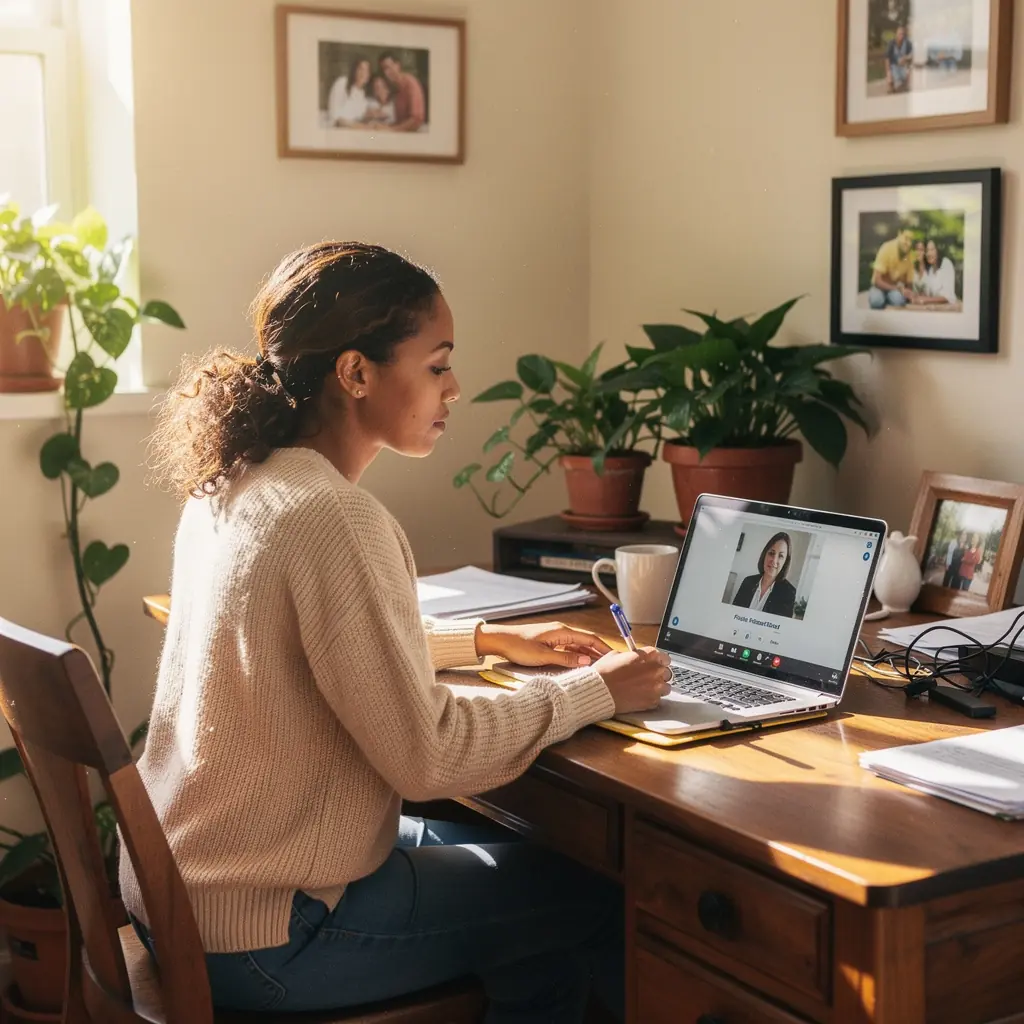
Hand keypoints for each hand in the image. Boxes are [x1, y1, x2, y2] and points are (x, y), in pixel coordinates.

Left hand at [475, 621, 612, 668]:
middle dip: (598, 652)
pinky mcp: (549, 641)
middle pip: (586, 641)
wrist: (501, 640)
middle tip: (610, 665)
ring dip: (588, 655)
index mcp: (562, 631)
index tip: (615, 657)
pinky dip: (577, 655)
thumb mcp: (543, 656)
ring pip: (577, 645)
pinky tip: (580, 664)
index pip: (590, 638)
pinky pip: (568, 648)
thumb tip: (586, 660)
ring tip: (598, 667)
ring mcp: (555, 636)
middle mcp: (561, 631)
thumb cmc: (519, 646)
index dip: (604, 648)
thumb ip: (566, 658)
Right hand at [592, 647, 671, 713]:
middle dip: (657, 673)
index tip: (653, 664)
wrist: (599, 691)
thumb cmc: (604, 673)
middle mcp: (655, 670)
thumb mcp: (616, 655)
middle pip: (666, 671)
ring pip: (666, 687)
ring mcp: (655, 687)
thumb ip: (632, 656)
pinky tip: (640, 696)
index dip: (658, 660)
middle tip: (646, 676)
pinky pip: (658, 699)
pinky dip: (651, 698)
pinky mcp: (652, 701)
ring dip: (657, 687)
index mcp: (648, 655)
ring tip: (645, 688)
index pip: (663, 656)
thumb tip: (635, 658)